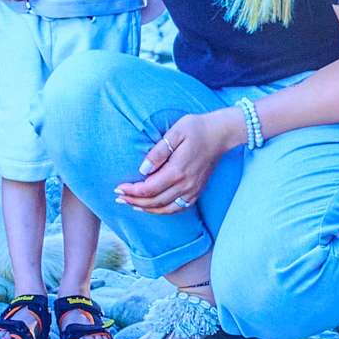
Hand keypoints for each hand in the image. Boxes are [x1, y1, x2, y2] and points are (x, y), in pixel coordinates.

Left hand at [115, 109, 243, 213]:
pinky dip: (162, 211)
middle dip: (134, 201)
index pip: (148, 189)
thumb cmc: (196, 128)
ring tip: (130, 204)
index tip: (118, 188)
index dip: (131, 191)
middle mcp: (186, 184)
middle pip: (154, 201)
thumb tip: (143, 170)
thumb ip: (158, 152)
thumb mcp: (175, 133)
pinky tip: (151, 207)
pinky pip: (178, 208)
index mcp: (178, 171)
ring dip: (146, 208)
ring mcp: (193, 189)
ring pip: (165, 208)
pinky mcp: (197, 191)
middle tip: (119, 198)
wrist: (221, 133)